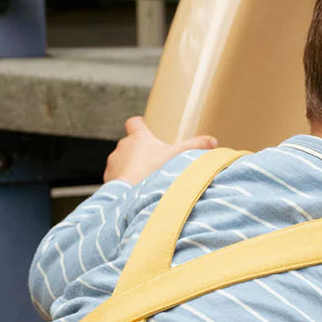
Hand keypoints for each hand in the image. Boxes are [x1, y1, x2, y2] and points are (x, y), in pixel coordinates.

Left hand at [103, 116, 217, 184]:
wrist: (133, 198)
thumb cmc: (154, 174)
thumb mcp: (180, 157)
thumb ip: (197, 147)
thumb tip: (212, 141)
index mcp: (139, 137)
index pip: (134, 123)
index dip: (140, 126)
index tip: (146, 130)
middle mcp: (123, 147)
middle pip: (130, 144)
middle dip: (140, 152)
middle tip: (154, 163)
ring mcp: (114, 164)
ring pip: (123, 162)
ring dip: (131, 168)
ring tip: (145, 180)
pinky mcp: (109, 180)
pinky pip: (117, 178)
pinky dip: (125, 183)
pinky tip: (136, 192)